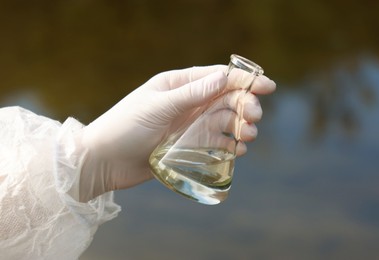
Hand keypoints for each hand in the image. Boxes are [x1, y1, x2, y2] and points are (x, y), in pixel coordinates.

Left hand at [78, 65, 275, 201]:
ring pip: (223, 122)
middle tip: (253, 117)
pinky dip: (229, 145)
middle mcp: (186, 103)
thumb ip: (193, 93)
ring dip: (239, 127)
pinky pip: (215, 143)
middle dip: (244, 106)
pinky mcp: (188, 147)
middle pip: (225, 100)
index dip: (243, 80)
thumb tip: (225, 77)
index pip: (217, 77)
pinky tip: (238, 150)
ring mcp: (188, 125)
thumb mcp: (158, 106)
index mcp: (178, 85)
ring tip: (247, 136)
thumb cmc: (125, 127)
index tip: (266, 86)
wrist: (103, 160)